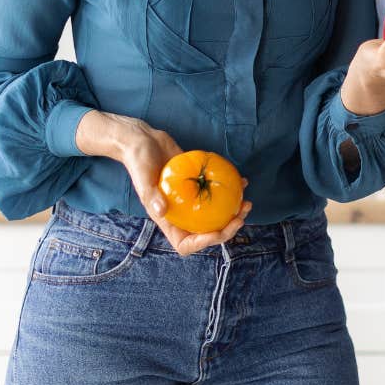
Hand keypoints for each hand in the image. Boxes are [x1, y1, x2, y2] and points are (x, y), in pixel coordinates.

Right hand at [79, 112, 250, 255]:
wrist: (142, 140)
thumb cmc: (138, 161)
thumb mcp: (143, 177)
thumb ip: (151, 195)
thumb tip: (162, 211)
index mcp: (167, 219)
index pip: (185, 244)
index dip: (203, 244)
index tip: (218, 231)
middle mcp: (181, 214)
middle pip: (207, 232)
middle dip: (228, 229)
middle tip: (242, 213)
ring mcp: (191, 200)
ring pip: (216, 215)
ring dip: (234, 212)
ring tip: (247, 201)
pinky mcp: (198, 184)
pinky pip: (217, 192)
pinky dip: (231, 188)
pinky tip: (243, 179)